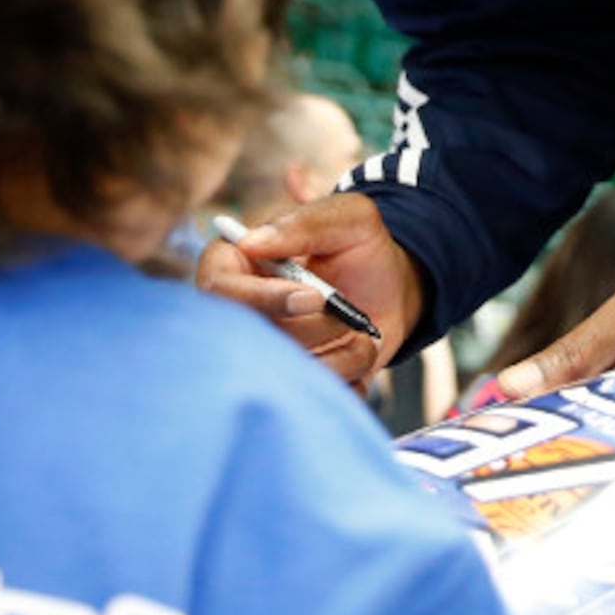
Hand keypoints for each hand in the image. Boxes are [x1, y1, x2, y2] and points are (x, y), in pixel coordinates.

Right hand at [194, 193, 424, 387]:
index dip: (264, 298)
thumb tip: (251, 241)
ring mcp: (263, 353)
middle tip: (347, 314)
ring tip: (360, 330)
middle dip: (313, 329)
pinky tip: (358, 353)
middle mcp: (240, 313)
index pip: (220, 290)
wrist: (394, 292)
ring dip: (340, 354)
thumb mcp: (349, 218)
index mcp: (237, 264)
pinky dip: (349, 375)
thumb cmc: (362, 248)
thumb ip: (305, 222)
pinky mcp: (290, 385)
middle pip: (252, 339)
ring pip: (285, 373)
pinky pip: (313, 395)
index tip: (314, 298)